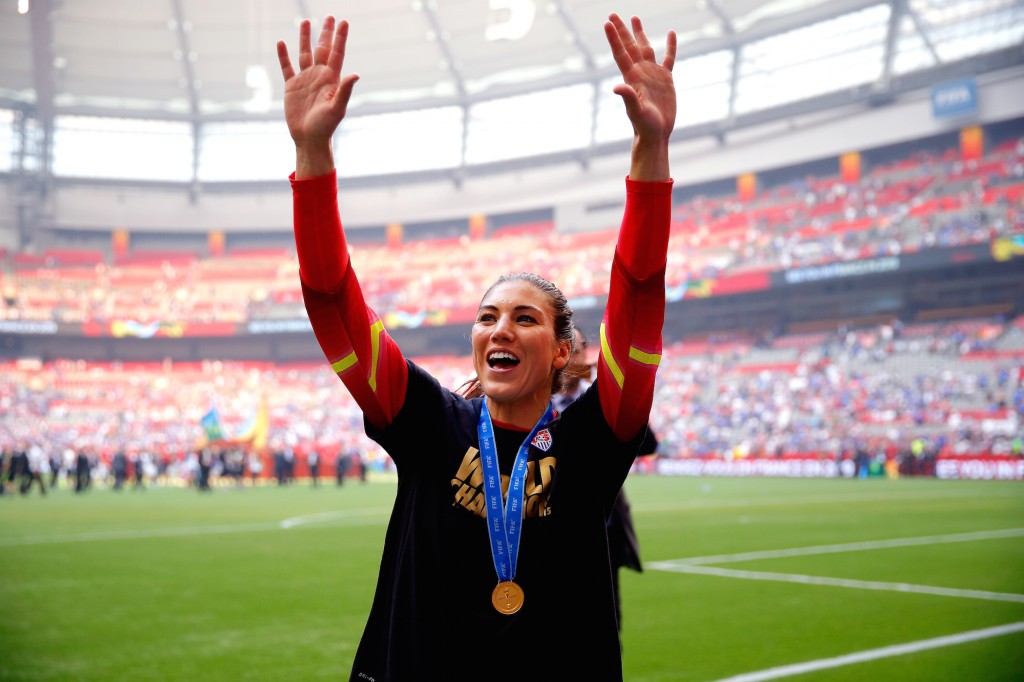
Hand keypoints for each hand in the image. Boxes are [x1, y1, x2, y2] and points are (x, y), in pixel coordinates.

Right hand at [277, 16, 359, 176]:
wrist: (309, 138)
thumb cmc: (326, 126)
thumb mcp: (337, 108)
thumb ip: (345, 90)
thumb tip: (356, 74)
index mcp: (332, 79)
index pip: (337, 53)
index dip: (340, 38)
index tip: (344, 22)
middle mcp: (319, 76)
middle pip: (323, 49)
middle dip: (326, 33)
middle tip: (330, 16)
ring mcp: (305, 80)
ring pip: (304, 53)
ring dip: (305, 38)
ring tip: (306, 21)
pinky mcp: (292, 86)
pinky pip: (287, 67)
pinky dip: (283, 56)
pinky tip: (282, 43)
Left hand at [604, 14, 675, 141]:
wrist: (656, 134)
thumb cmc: (644, 125)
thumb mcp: (636, 112)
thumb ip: (629, 97)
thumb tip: (617, 87)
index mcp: (632, 78)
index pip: (621, 53)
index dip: (614, 38)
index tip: (607, 22)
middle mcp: (640, 72)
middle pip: (629, 46)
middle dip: (621, 30)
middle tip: (612, 14)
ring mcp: (653, 74)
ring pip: (646, 48)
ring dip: (640, 33)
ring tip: (635, 18)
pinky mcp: (666, 79)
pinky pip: (668, 58)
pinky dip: (670, 46)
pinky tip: (671, 33)